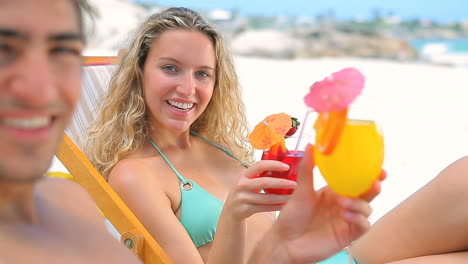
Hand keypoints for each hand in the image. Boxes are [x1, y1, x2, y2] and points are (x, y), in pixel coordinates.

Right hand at [223, 160, 297, 219]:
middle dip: (281, 183)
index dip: (274, 164)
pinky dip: (277, 207)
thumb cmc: (245, 193)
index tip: (287, 167)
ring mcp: (242, 198)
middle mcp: (241, 185)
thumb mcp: (248, 181)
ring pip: (266, 198)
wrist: (231, 211)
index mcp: (244, 175)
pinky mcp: (245, 210)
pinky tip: (285, 206)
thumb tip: (284, 168)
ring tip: (294, 196)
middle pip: (264, 182)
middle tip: (295, 184)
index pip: (259, 165)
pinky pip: (265, 208)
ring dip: (282, 198)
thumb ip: (261, 175)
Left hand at [272, 144, 382, 262]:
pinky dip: (359, 219)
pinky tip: (346, 215)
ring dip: (360, 204)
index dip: (369, 174)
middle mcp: (343, 203)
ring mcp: (347, 220)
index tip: (378, 167)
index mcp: (334, 191)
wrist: (285, 242)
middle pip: (366, 193)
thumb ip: (307, 169)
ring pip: (367, 209)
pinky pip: (363, 226)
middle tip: (375, 182)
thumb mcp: (300, 190)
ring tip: (343, 202)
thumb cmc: (291, 216)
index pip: (356, 180)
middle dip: (373, 187)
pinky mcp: (347, 236)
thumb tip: (310, 145)